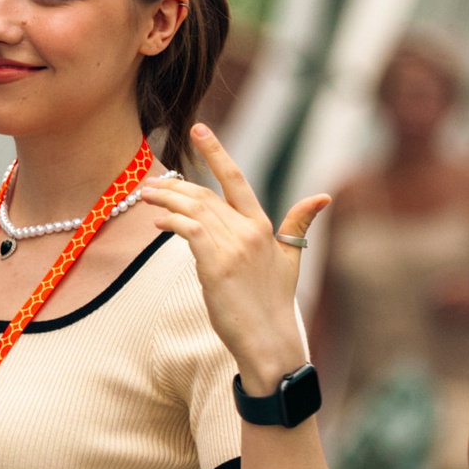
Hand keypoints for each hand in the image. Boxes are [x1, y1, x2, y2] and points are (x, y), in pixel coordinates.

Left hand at [140, 123, 327, 389]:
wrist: (268, 339)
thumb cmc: (274, 302)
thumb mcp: (290, 258)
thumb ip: (296, 225)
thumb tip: (323, 196)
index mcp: (263, 225)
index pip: (236, 179)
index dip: (217, 151)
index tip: (199, 129)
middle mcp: (248, 230)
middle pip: (204, 195)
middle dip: (174, 186)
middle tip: (150, 185)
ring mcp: (233, 247)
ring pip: (193, 210)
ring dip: (166, 200)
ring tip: (145, 198)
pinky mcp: (216, 265)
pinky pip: (189, 230)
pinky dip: (171, 222)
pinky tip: (159, 222)